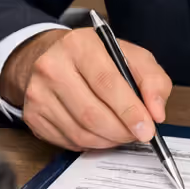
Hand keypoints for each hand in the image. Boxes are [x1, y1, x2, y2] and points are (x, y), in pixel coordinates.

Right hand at [1, 28, 172, 150]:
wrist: (52, 57)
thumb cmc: (96, 58)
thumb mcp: (130, 56)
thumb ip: (152, 80)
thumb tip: (157, 113)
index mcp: (79, 45)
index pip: (107, 83)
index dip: (130, 111)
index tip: (147, 129)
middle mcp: (52, 67)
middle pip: (92, 113)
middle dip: (121, 131)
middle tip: (138, 134)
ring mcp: (38, 93)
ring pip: (80, 132)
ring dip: (108, 140)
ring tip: (120, 132)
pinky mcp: (32, 115)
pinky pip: (68, 141)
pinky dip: (91, 143)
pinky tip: (99, 132)